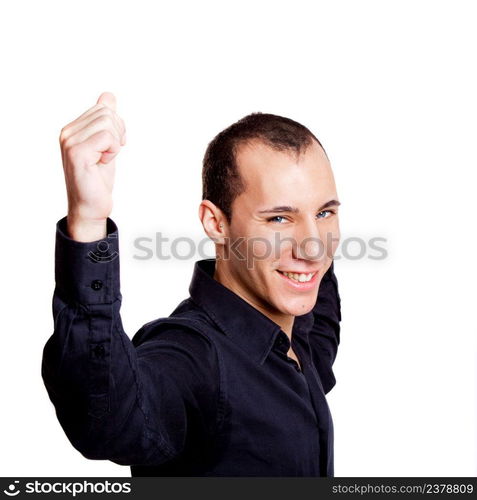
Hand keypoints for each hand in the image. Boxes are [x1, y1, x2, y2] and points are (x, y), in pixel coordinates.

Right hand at [59, 92, 125, 240]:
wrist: (91, 206)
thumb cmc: (97, 179)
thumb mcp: (105, 145)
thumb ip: (105, 121)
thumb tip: (108, 96)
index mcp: (72, 128)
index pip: (104, 108)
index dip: (117, 127)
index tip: (112, 146)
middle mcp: (67, 132)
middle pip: (107, 114)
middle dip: (118, 133)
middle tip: (110, 154)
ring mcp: (70, 142)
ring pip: (108, 124)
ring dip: (115, 144)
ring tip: (104, 159)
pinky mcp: (78, 153)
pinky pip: (107, 137)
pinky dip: (112, 150)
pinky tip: (103, 162)